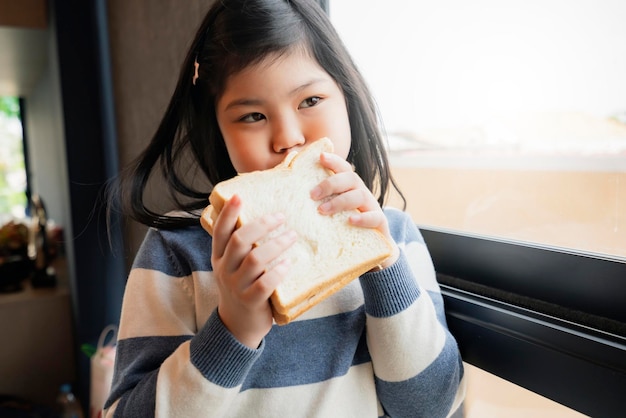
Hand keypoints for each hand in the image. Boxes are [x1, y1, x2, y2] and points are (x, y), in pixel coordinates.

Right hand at [210, 194, 296, 347]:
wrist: (238, 326)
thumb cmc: (242, 288)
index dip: (228, 213)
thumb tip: (263, 218)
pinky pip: (265, 284)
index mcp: (219, 257)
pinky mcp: (251, 302)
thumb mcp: (233, 266)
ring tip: (292, 236)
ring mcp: (236, 286)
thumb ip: (242, 247)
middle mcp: (224, 270)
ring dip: (276, 245)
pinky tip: (289, 264)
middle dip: (262, 225)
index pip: (220, 231)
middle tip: (281, 217)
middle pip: (240, 241)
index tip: (239, 196)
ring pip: (255, 260)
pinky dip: (278, 272)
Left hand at [310, 152, 399, 269]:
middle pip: (350, 178)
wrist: (372, 251)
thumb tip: (292, 184)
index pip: (343, 168)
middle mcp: (361, 193)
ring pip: (359, 195)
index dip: (334, 161)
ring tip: (322, 211)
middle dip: (330, 183)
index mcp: (349, 187)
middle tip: (312, 194)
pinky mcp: (380, 224)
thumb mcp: (331, 212)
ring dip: (340, 201)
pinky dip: (362, 218)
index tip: (321, 157)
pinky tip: (350, 220)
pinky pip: (374, 217)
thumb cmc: (343, 228)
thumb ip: (317, 200)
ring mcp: (372, 207)